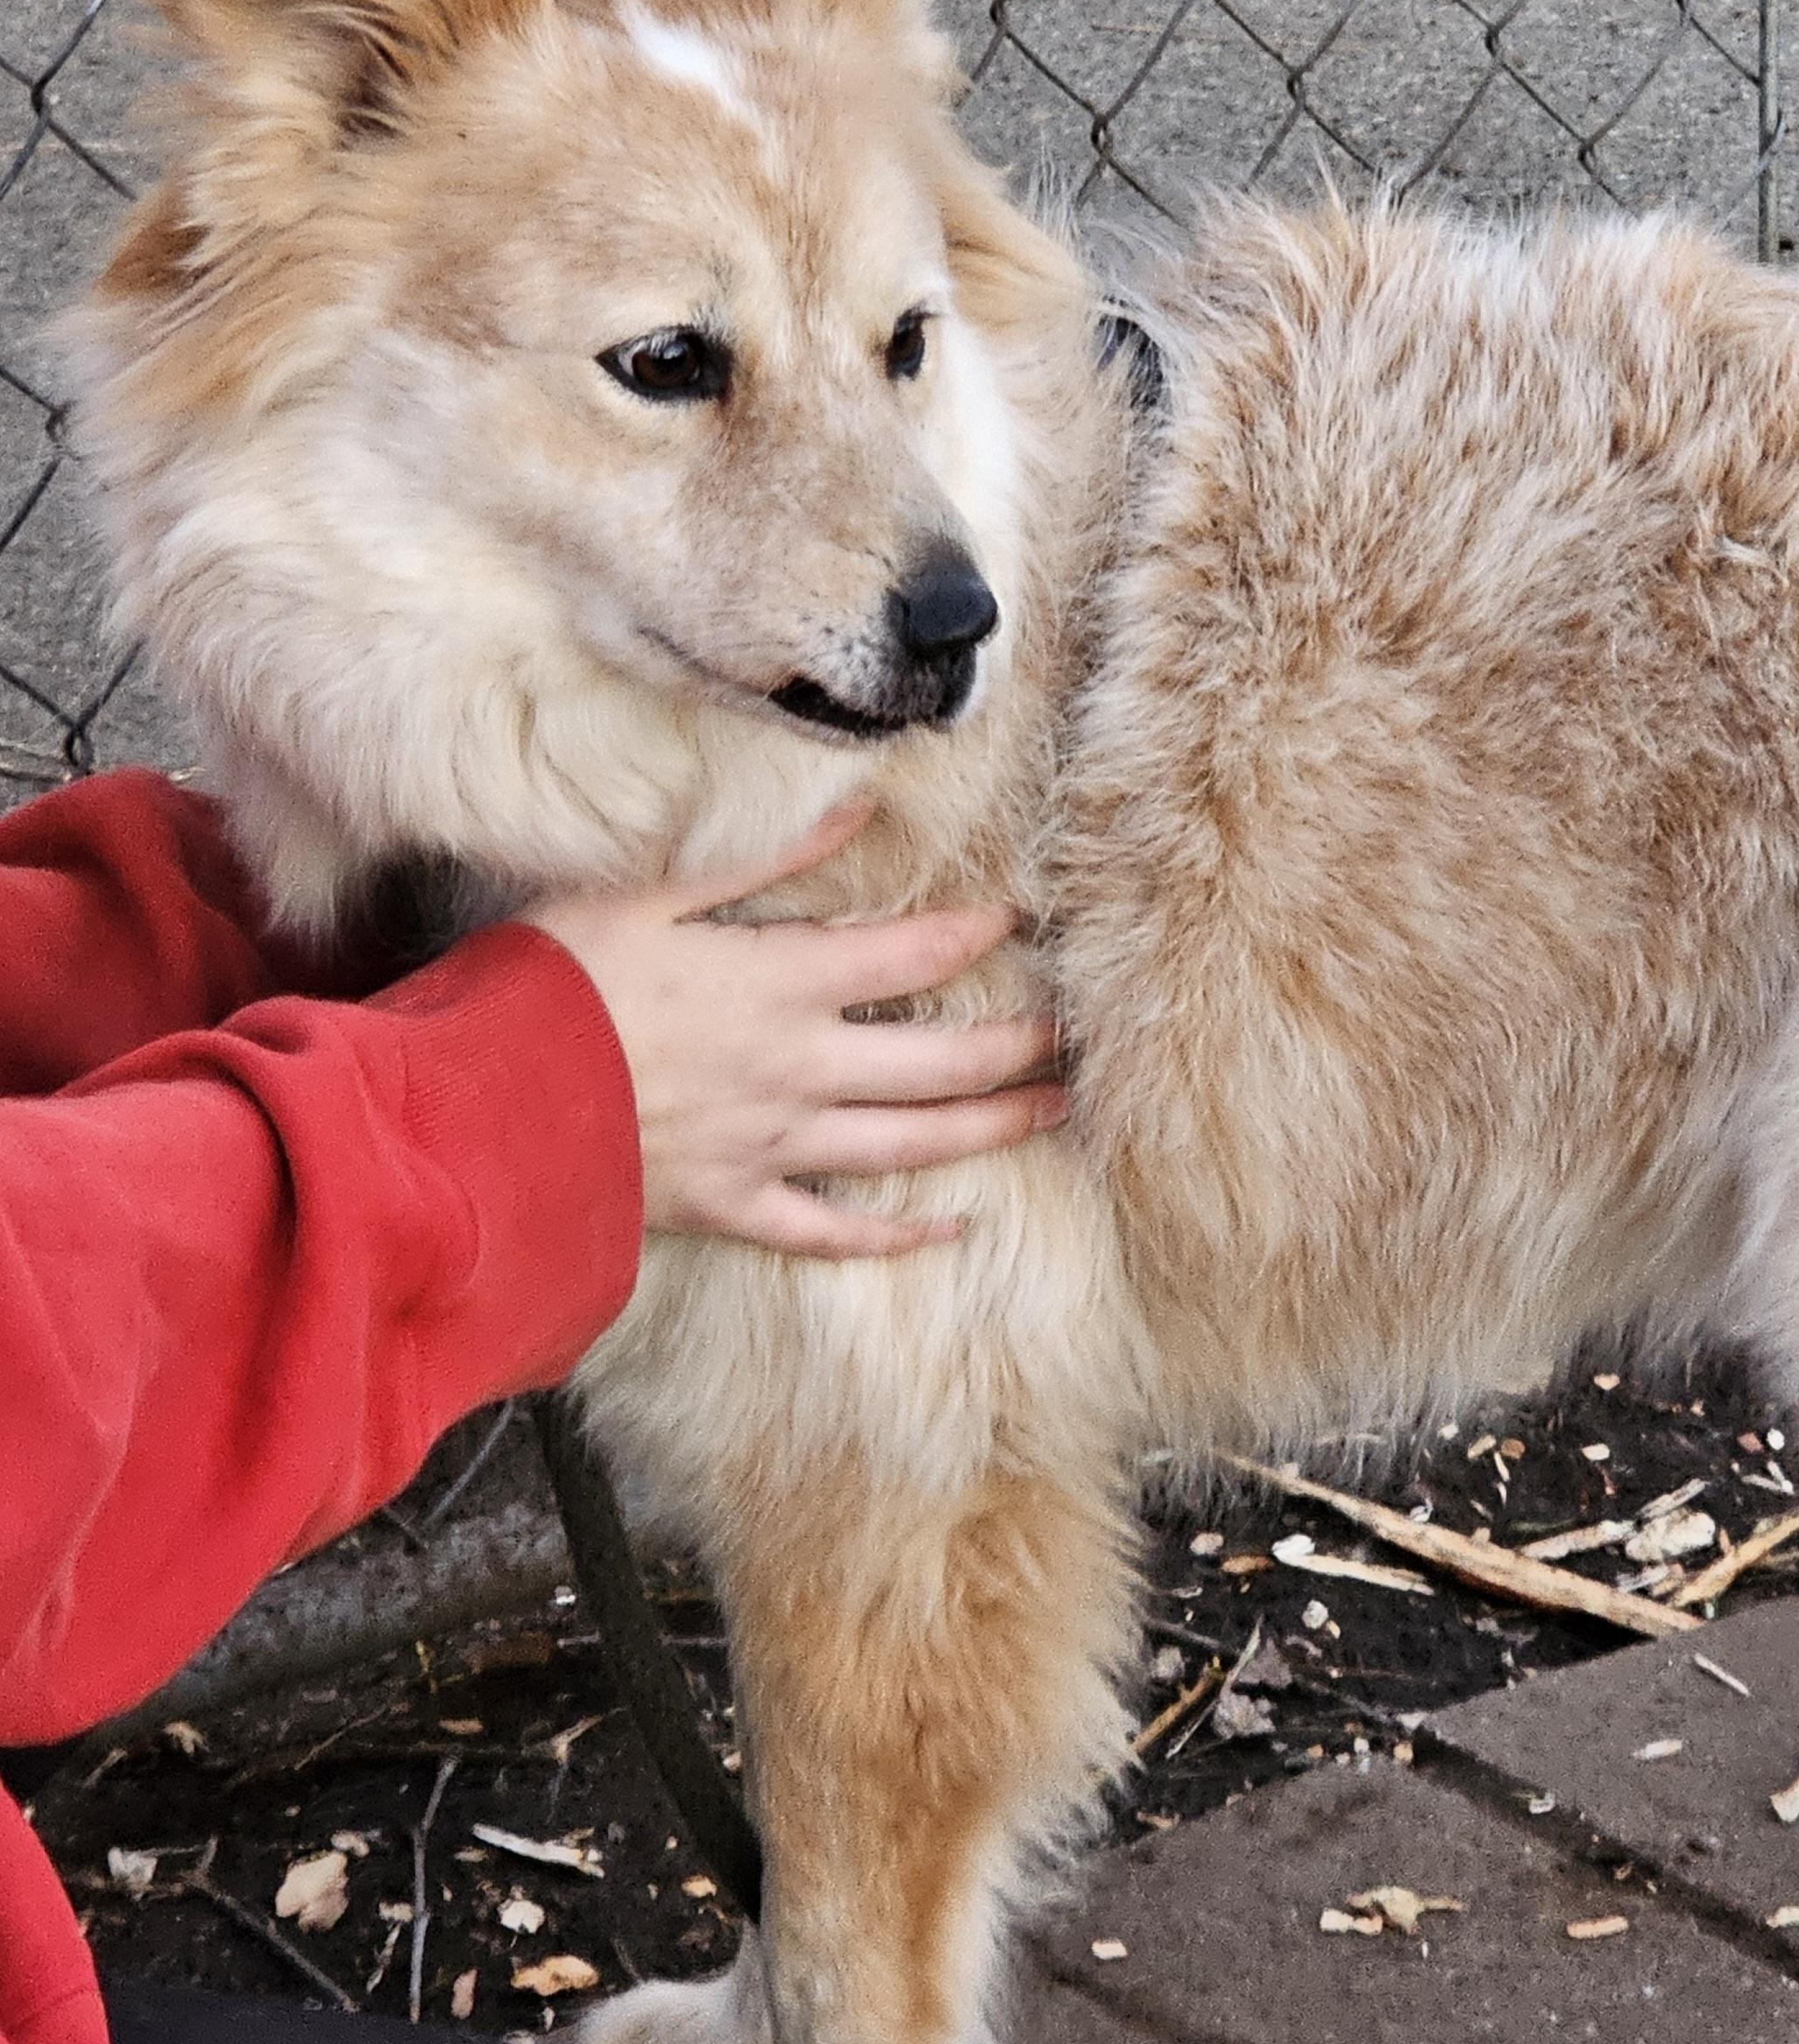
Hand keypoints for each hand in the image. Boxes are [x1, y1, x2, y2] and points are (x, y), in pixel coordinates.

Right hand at [522, 805, 1063, 1259]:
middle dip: (1017, 1045)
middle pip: (942, 1059)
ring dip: (992, 1127)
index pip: (913, 953)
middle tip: (1073, 1036)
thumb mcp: (646, 894)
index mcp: (779, 983)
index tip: (1024, 919)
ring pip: (911, 1143)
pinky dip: (894, 1235)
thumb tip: (853, 807)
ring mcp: (771, 1146)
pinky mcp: (733, 1206)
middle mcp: (797, 1069)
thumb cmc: (550, 986)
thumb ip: (759, 860)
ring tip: (1052, 1112)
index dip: (978, 934)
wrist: (481, 1111)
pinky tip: (947, 1230)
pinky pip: (833, 1231)